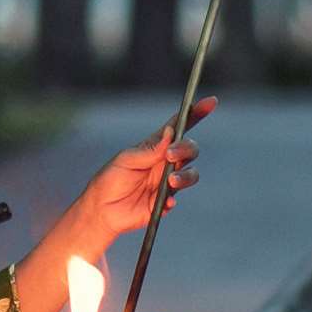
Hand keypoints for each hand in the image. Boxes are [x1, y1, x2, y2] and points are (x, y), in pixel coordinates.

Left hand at [71, 95, 214, 242]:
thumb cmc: (110, 179)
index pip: (179, 127)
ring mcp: (167, 182)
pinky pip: (177, 198)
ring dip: (185, 176)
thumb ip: (149, 149)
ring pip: (191, 174)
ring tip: (170, 181)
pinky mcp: (165, 202)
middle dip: (185, 149)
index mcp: (156, 146)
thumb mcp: (126, 159)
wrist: (101, 209)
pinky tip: (164, 202)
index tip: (210, 102)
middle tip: (170, 156)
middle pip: (190, 149)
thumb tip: (170, 133)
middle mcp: (165, 162)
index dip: (196, 113)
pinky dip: (172, 199)